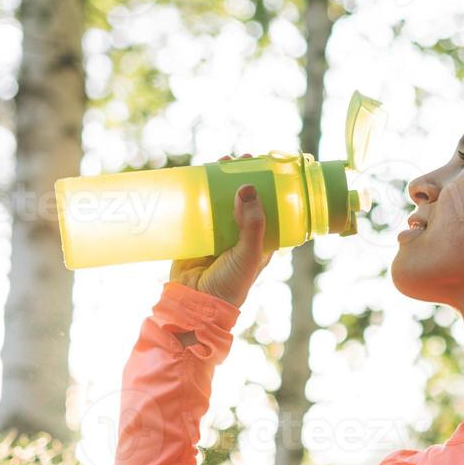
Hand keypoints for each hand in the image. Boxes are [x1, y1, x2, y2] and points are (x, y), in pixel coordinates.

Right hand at [169, 153, 275, 308]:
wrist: (196, 304)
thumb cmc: (230, 285)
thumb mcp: (249, 254)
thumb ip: (252, 224)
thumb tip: (249, 187)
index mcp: (260, 241)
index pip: (268, 208)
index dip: (267, 187)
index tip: (264, 167)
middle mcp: (240, 234)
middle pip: (244, 199)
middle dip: (242, 178)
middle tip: (239, 160)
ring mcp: (218, 233)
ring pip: (221, 200)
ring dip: (221, 181)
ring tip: (219, 162)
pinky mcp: (197, 233)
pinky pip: (199, 208)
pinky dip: (199, 192)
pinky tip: (197, 177)